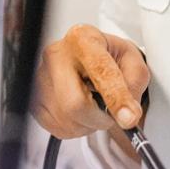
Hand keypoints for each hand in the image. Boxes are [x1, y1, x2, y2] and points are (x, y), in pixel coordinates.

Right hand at [33, 24, 148, 146]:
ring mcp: (40, 78)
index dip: (116, 97)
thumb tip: (127, 113)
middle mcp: (56, 55)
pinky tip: (82, 111)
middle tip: (111, 113)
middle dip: (99, 117)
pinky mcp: (34, 100)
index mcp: (83, 39)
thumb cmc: (109, 56)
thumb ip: (135, 82)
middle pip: (75, 104)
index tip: (128, 118)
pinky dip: (77, 128)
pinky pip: (59, 129)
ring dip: (90, 124)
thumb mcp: (132, 60)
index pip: (100, 71)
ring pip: (68, 121)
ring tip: (96, 106)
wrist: (88, 58)